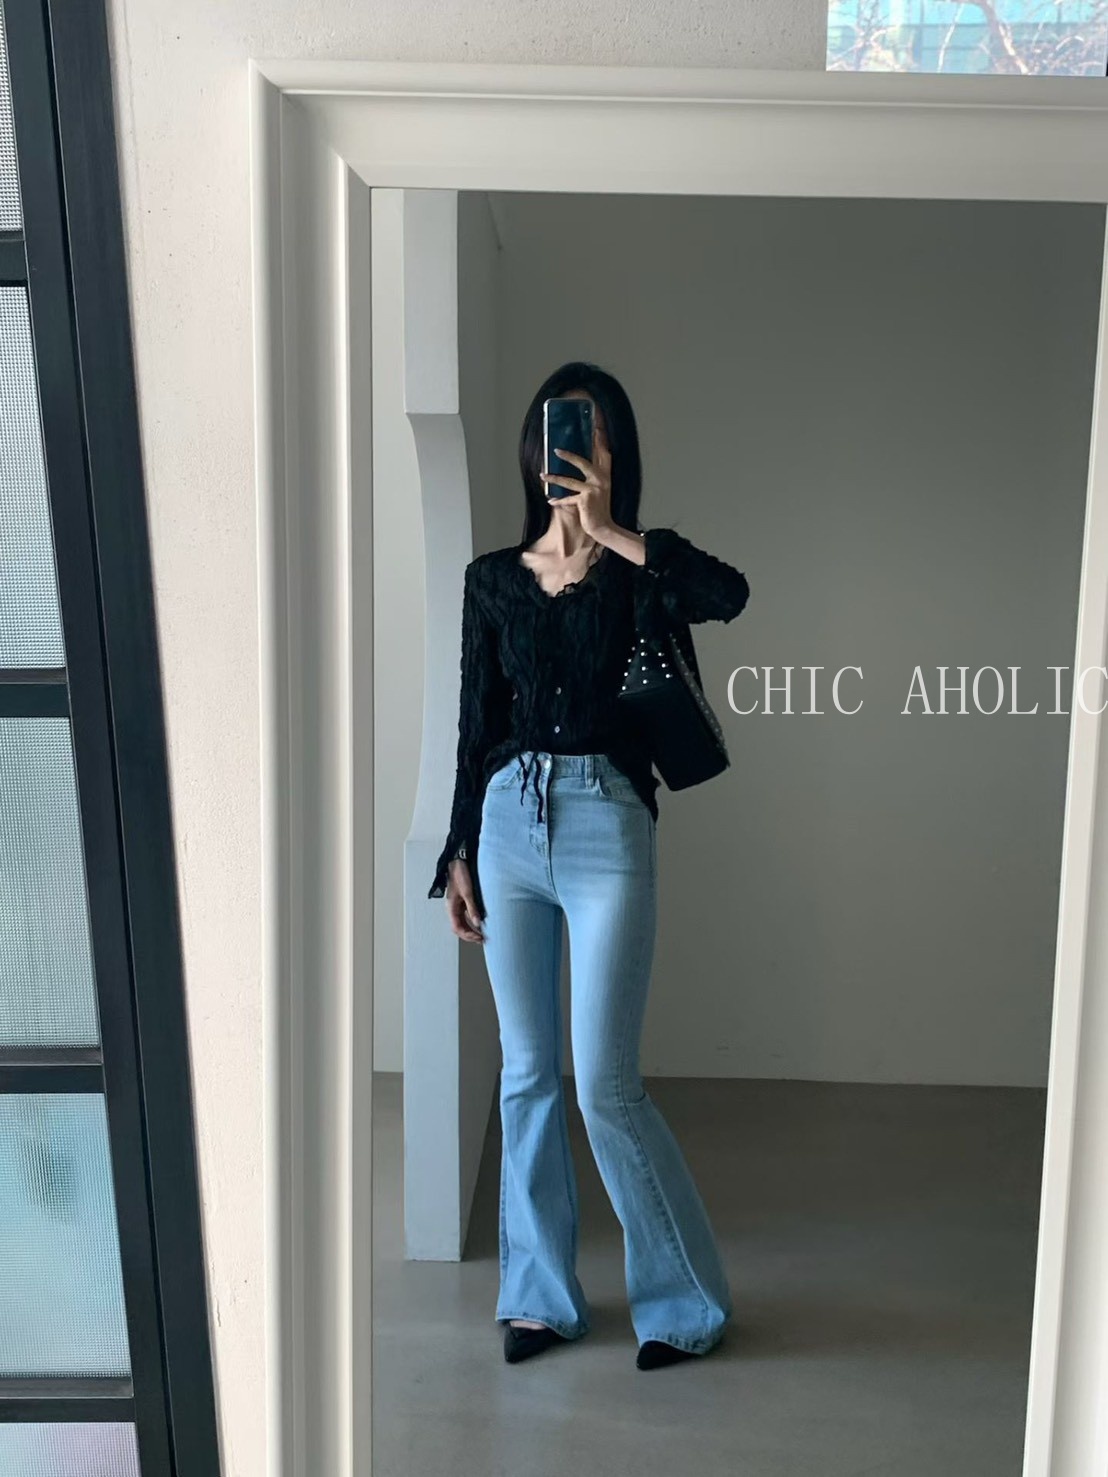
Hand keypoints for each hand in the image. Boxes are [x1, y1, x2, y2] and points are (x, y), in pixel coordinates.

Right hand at [445, 858, 483, 942]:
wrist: (459, 861)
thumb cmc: (460, 873)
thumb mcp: (467, 892)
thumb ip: (472, 908)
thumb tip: (477, 923)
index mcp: (451, 907)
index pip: (457, 927)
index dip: (467, 935)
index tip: (478, 938)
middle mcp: (453, 907)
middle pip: (459, 927)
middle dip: (470, 935)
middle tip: (482, 939)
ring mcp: (457, 904)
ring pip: (462, 922)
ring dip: (471, 929)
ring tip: (482, 934)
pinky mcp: (462, 900)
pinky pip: (466, 915)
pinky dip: (472, 921)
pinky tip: (480, 922)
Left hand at [540, 425, 613, 539]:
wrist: (604, 528)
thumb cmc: (598, 509)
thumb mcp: (599, 490)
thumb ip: (592, 478)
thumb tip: (579, 464)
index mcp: (606, 476)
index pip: (604, 453)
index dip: (600, 439)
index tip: (595, 426)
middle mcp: (602, 480)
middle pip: (584, 463)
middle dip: (569, 456)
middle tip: (556, 450)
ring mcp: (594, 490)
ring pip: (570, 481)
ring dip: (554, 478)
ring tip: (543, 475)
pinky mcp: (585, 500)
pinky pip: (567, 498)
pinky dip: (558, 501)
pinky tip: (550, 501)